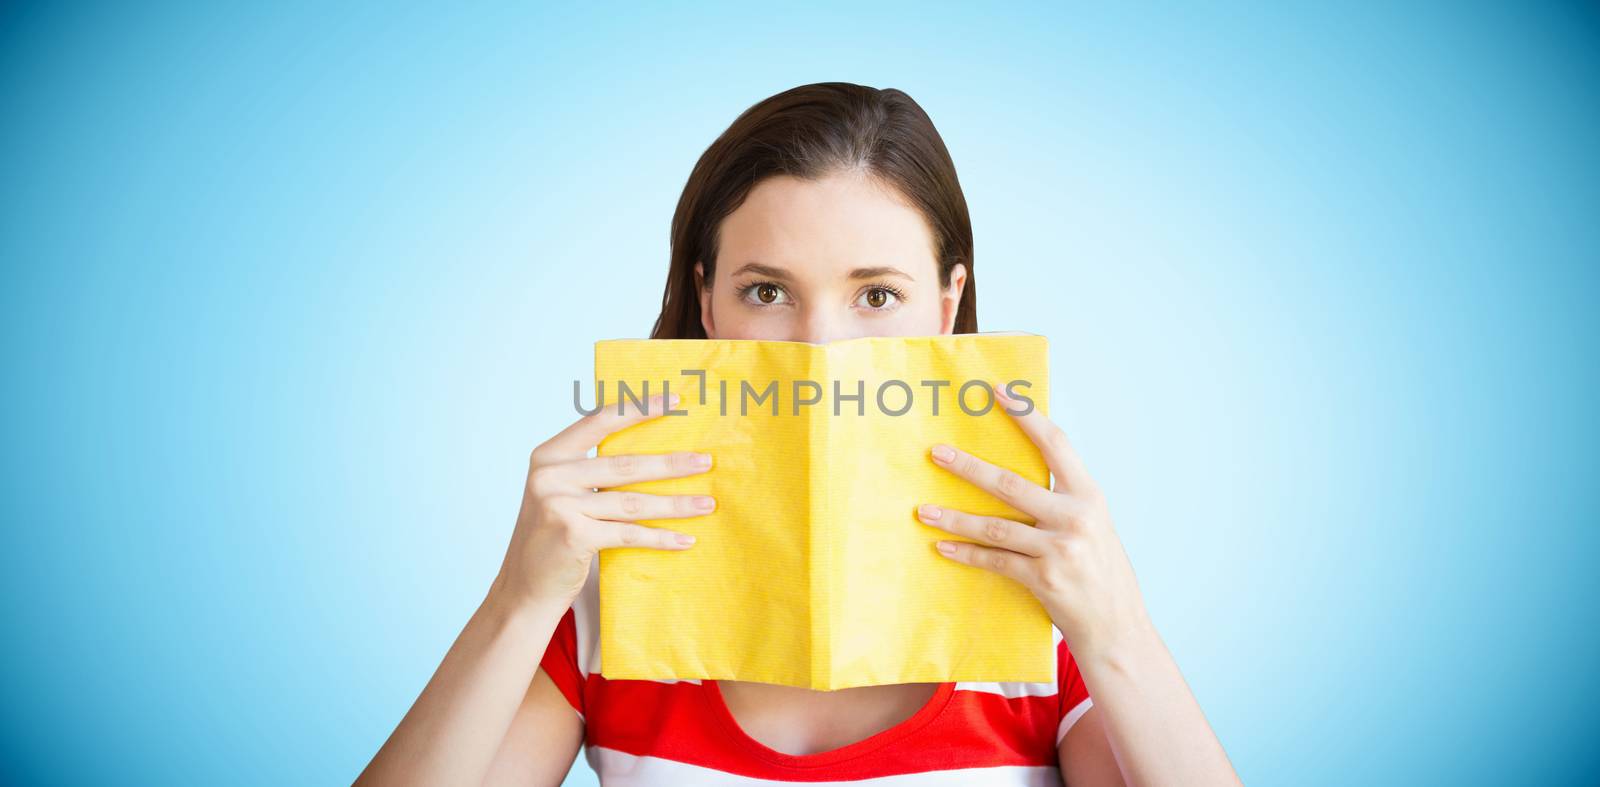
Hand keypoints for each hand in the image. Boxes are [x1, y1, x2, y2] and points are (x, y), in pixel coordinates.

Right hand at [492, 392, 715, 610]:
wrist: (524, 590)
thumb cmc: (552, 538)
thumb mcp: (561, 493)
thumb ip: (590, 470)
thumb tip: (653, 453)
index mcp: (548, 456)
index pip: (599, 421)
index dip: (638, 409)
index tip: (675, 401)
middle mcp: (550, 476)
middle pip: (624, 465)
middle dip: (671, 464)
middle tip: (706, 462)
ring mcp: (560, 505)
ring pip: (632, 502)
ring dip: (675, 504)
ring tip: (706, 504)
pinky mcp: (574, 535)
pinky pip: (629, 533)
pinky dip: (660, 538)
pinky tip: (685, 539)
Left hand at [916, 384, 1152, 657]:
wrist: (1117, 628)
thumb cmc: (1102, 573)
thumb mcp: (1095, 526)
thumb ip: (1064, 500)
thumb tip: (1020, 473)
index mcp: (1089, 496)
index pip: (1056, 444)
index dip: (1026, 415)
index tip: (998, 391)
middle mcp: (1076, 518)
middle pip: (1011, 483)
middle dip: (969, 467)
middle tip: (937, 452)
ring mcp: (1059, 549)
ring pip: (994, 526)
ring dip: (954, 518)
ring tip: (922, 510)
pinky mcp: (1044, 579)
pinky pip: (995, 560)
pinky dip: (966, 553)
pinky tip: (942, 546)